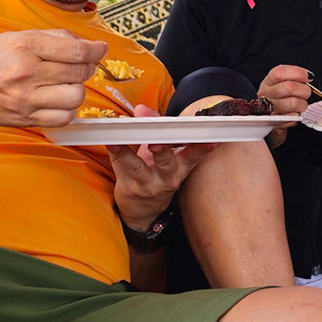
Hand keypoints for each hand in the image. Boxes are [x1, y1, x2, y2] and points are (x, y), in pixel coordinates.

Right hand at [0, 29, 105, 127]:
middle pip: (79, 73)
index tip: (101, 49)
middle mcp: (25, 72)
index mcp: (24, 47)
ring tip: (67, 83)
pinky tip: (59, 100)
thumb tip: (85, 44)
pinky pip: (63, 118)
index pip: (75, 50)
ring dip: (78, 89)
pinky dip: (68, 109)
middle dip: (88, 67)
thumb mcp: (16, 37)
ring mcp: (25, 99)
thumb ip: (52, 38)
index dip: (95, 50)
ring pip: (75, 97)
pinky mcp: (25, 118)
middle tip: (81, 65)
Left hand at [109, 104, 216, 228]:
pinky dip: (115, 152)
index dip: (202, 147)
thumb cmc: (157, 176)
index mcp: (181, 168)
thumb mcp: (167, 156)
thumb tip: (142, 110)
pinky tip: (110, 141)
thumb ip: (158, 129)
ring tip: (122, 139)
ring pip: (138, 167)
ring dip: (130, 152)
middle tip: (157, 140)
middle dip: (162, 149)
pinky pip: (120, 166)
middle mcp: (166, 178)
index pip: (193, 155)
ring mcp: (146, 184)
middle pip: (166, 162)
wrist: (144, 211)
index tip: (211, 139)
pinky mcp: (128, 186)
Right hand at [255, 64, 312, 144]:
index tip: (307, 77)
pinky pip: (292, 118)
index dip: (297, 73)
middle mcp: (266, 95)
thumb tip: (308, 76)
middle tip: (305, 93)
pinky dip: (297, 116)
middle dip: (304, 90)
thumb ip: (294, 76)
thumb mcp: (283, 83)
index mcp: (268, 82)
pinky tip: (295, 113)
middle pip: (289, 87)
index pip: (280, 73)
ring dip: (302, 104)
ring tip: (300, 104)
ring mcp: (268, 110)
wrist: (270, 121)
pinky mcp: (274, 125)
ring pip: (293, 103)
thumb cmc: (280, 98)